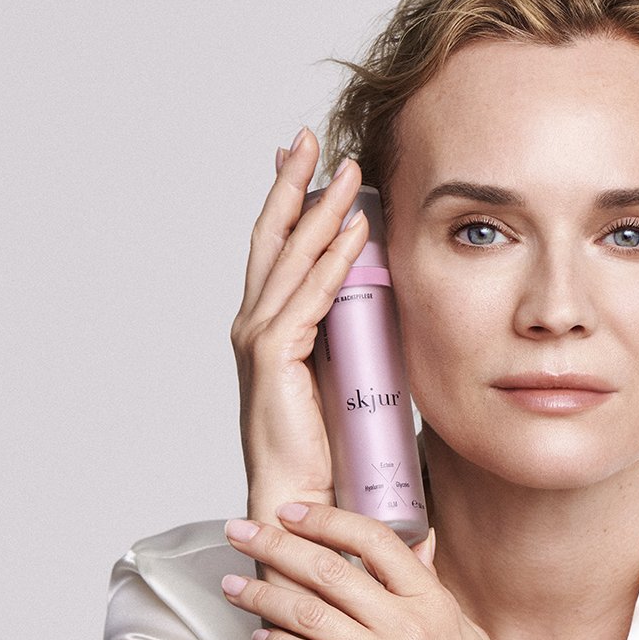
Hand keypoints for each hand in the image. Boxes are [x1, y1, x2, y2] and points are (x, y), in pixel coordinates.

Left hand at [220, 503, 525, 639]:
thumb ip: (436, 590)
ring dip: (263, 595)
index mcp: (434, 603)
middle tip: (239, 531)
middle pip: (330, 569)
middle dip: (276, 545)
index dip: (327, 520)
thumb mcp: (465, 637)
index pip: (375, 540)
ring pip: (310, 613)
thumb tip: (422, 545)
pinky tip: (258, 638)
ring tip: (233, 585)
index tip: (290, 512)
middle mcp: (410, 626)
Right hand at [231, 129, 368, 514]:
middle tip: (308, 138)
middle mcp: (254, 325)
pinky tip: (354, 230)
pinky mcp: (274, 358)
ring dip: (321, 209)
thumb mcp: (342, 375)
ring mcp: (260, 339)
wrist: (300, 500)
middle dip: (291, 184)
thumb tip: (384, 302)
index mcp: (267, 328)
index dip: (288, 203)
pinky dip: (334, 260)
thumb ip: (352, 335)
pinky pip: (311, 296)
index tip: (305, 162)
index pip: (276, 252)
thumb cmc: (324, 450)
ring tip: (346, 171)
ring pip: (292, 258)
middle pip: (272, 238)